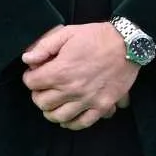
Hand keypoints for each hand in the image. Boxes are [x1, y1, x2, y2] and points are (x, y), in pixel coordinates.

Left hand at [21, 24, 137, 130]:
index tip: (35, 73)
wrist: (128, 44)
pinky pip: (81, 123)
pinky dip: (70, 123)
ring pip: (57, 116)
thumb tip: (27, 60)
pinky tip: (67, 117)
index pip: (32, 83)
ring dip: (51, 110)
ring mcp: (87, 100)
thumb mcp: (68, 33)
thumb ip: (44, 46)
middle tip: (44, 87)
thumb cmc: (97, 36)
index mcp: (60, 71)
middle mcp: (71, 89)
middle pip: (42, 102)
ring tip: (54, 102)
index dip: (30, 77)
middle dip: (38, 94)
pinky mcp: (101, 106)